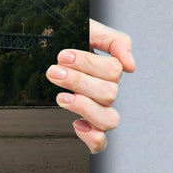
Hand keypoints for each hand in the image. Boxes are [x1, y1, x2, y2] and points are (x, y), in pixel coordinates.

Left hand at [47, 19, 134, 153]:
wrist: (41, 49)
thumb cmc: (66, 40)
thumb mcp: (88, 29)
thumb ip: (114, 40)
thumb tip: (131, 66)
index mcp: (108, 70)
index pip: (113, 71)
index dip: (88, 63)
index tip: (63, 56)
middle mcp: (106, 92)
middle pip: (109, 94)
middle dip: (78, 81)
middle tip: (54, 71)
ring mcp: (97, 111)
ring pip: (109, 120)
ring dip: (85, 107)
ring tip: (61, 97)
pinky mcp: (87, 128)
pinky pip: (100, 143)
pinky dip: (92, 138)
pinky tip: (76, 124)